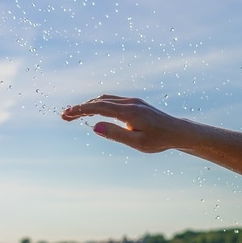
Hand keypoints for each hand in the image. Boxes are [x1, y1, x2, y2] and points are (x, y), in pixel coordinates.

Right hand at [61, 95, 183, 153]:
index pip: (99, 107)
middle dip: (80, 108)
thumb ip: (116, 134)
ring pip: (105, 99)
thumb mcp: (137, 142)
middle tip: (64, 117)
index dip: (81, 110)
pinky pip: (112, 101)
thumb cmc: (159, 140)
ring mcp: (133, 101)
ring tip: (74, 115)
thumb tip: (95, 126)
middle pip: (99, 101)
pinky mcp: (135, 103)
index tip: (66, 114)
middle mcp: (130, 102)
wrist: (177, 132)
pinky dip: (99, 105)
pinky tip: (93, 112)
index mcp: (129, 112)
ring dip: (89, 105)